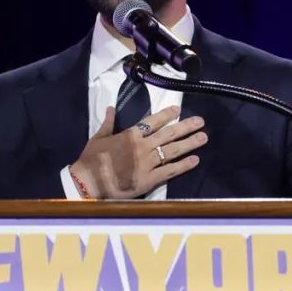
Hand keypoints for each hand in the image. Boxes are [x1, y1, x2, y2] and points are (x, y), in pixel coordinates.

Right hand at [69, 106, 206, 198]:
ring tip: (204, 137)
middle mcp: (142, 147)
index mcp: (130, 135)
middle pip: (169, 134)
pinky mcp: (149, 180)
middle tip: (200, 121)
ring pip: (173, 151)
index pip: (153, 122)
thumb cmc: (91, 160)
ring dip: (189, 143)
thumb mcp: (97, 137)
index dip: (167, 115)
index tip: (178, 110)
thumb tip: (110, 107)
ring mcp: (147, 163)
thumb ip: (107, 123)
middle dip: (186, 127)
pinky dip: (183, 165)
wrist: (88, 182)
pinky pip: (170, 171)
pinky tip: (195, 160)